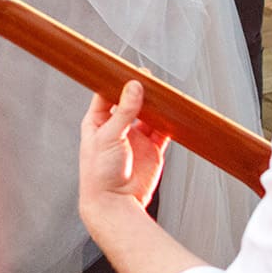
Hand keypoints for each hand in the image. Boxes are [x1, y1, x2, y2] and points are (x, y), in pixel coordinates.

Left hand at [78, 81, 167, 215]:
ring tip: (164, 94)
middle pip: (130, 102)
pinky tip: (174, 113)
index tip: (128, 69)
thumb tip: (134, 87)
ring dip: (156, 106)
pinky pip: (163, 131)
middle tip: (150, 78)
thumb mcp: (109, 136)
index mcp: (97, 123)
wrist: (115, 203)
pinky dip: (169, 122)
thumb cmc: (100, 173)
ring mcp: (135, 139)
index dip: (116, 82)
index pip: (106, 95)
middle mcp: (116, 129)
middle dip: (140, 91)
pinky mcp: (152, 150)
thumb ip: (124, 111)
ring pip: (149, 115)